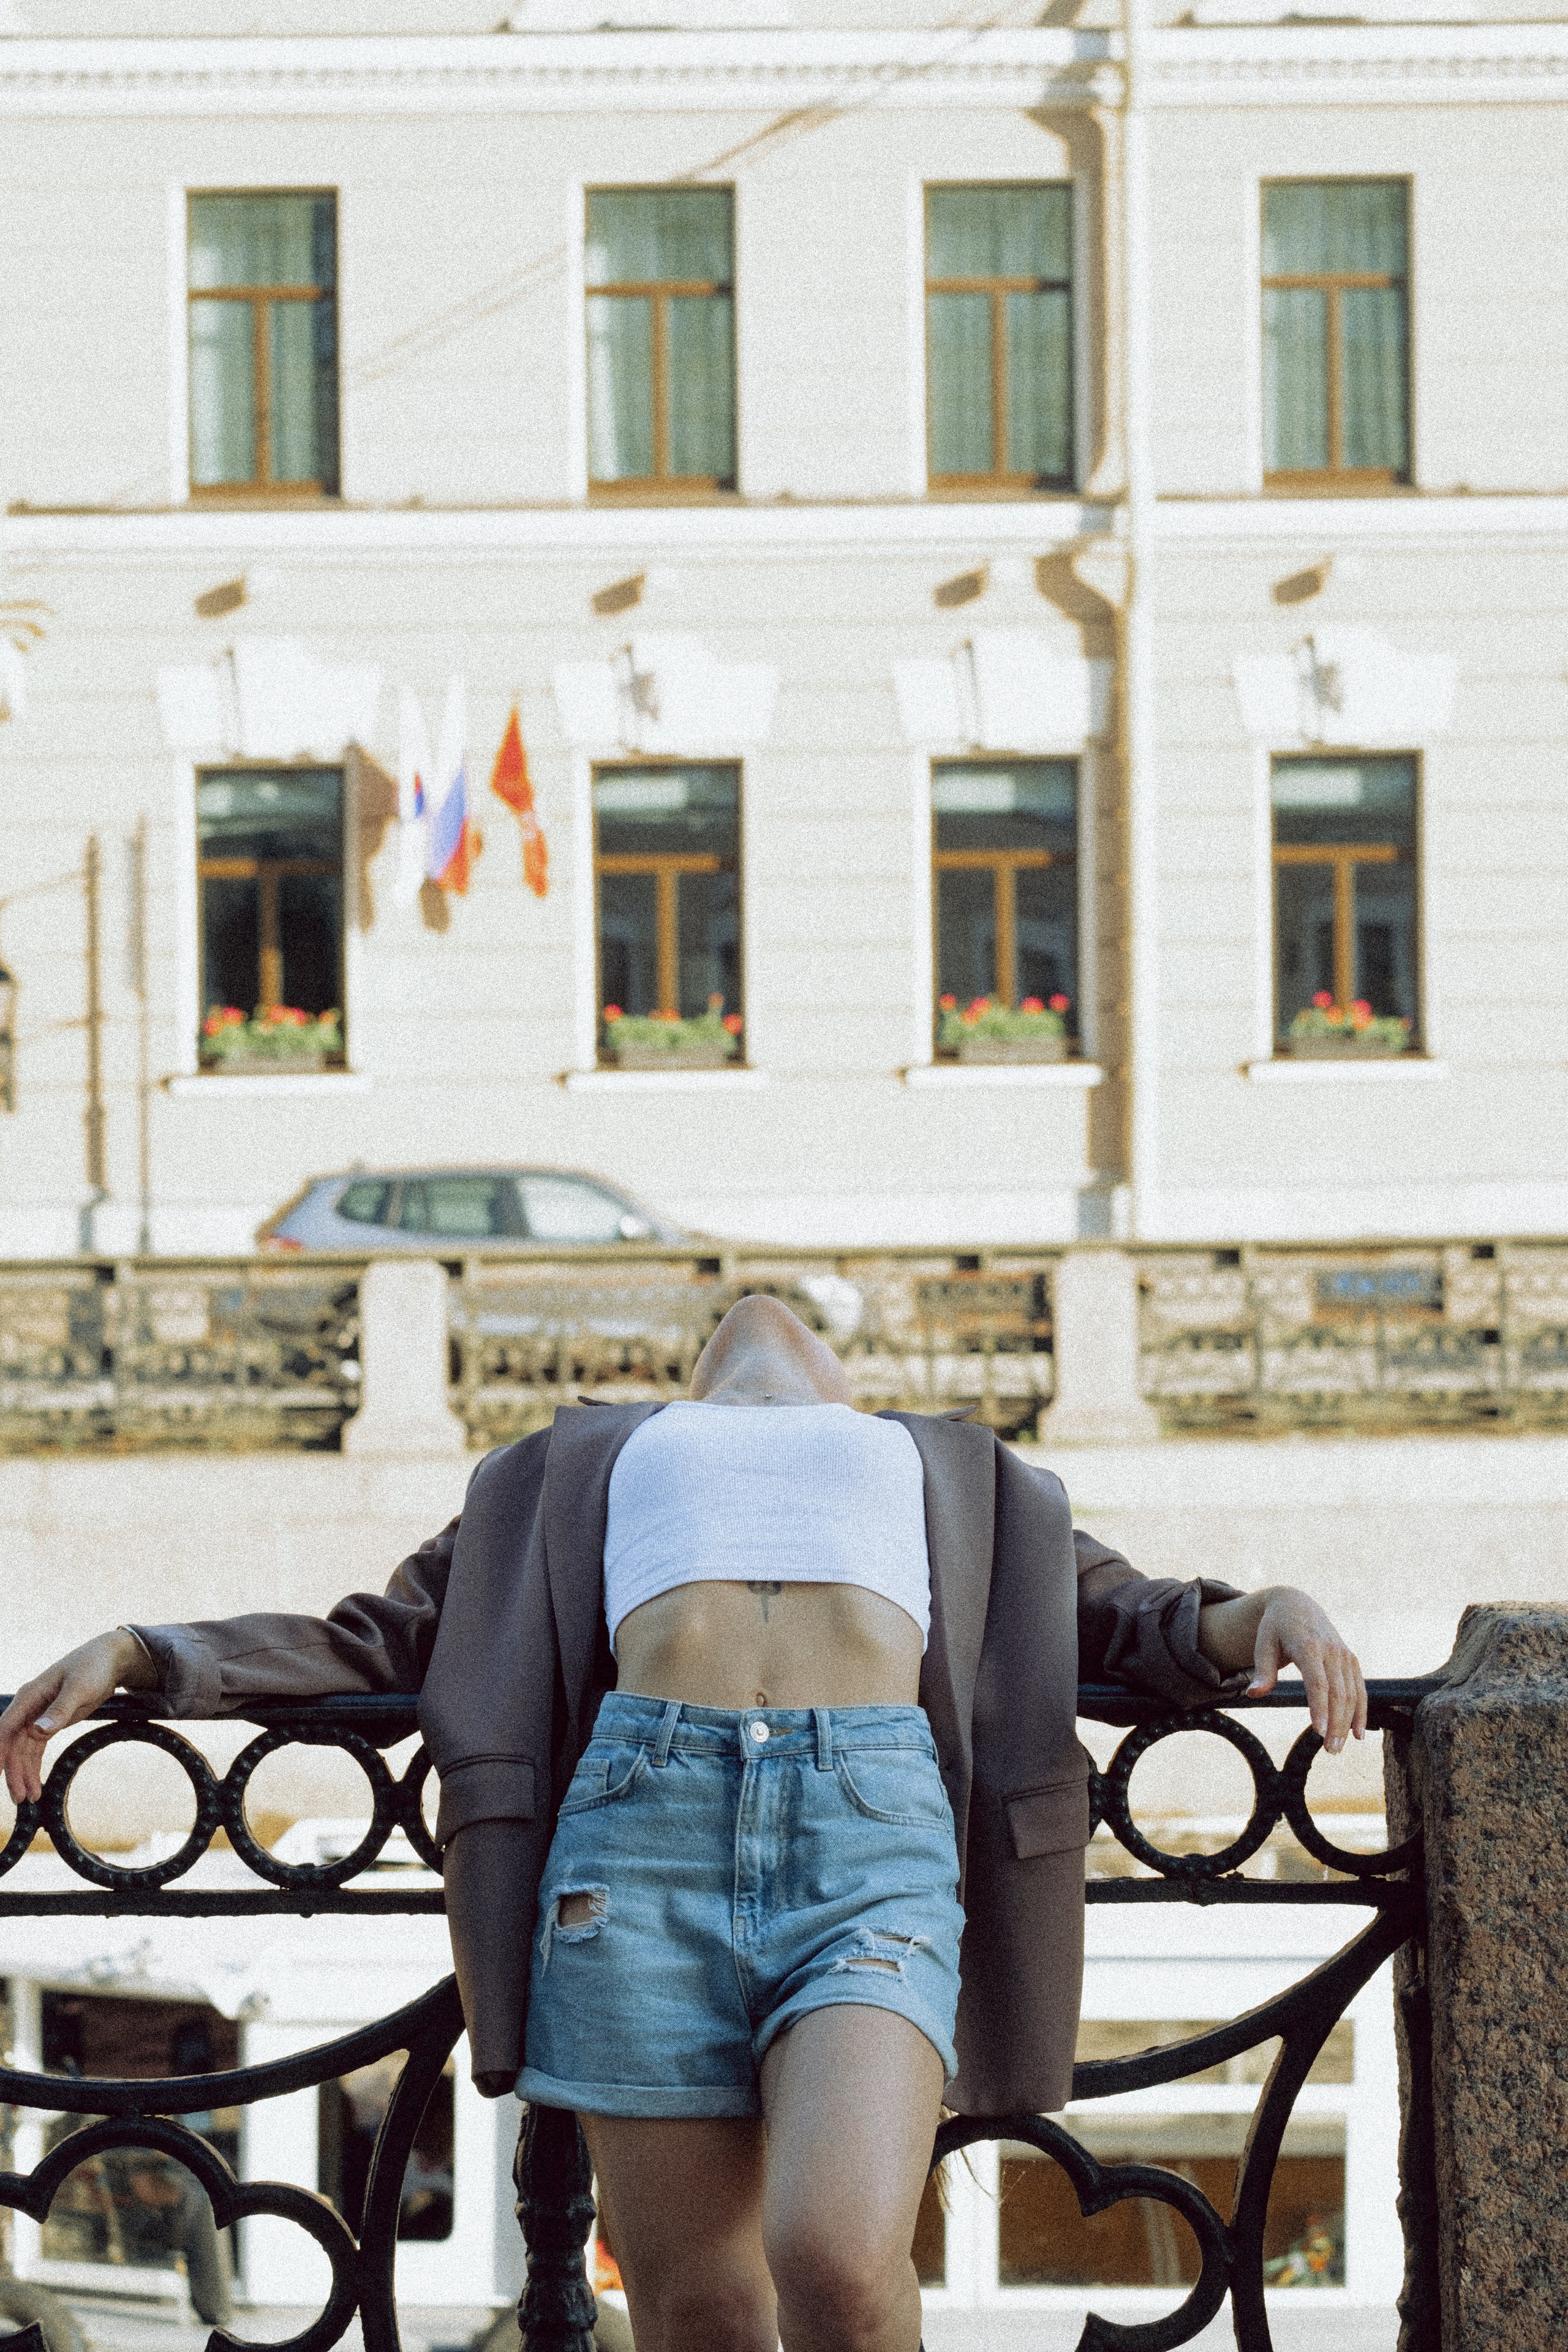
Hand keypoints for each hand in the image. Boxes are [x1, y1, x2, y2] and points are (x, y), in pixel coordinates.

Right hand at [0, 1630, 156, 1805]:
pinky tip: (36, 1785)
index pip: (6, 1728)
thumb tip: (38, 1731)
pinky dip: (34, 1766)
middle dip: (14, 1771)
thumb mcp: (79, 1688)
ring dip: (24, 1773)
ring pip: (23, 1750)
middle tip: (20, 1798)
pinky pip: (35, 1749)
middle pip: (13, 1745)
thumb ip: (59, 1710)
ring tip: (30, 1798)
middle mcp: (28, 1707)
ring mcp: (37, 1716)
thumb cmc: (93, 1667)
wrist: (110, 1659)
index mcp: (29, 1696)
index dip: (0, 1752)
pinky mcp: (49, 1722)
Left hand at [1246, 1589, 1366, 1754]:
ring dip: (1348, 1722)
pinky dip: (1361, 1711)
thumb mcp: (1263, 1644)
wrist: (1296, 1604)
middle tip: (1330, 1750)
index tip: (1319, 1731)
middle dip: (1336, 1723)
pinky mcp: (1351, 1660)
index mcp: (1309, 1646)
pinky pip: (1360, 1689)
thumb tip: (1254, 1695)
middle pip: (1338, 1692)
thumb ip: (1262, 1670)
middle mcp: (1331, 1650)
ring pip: (1352, 1694)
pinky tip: (1358, 1733)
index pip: (1318, 1681)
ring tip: (1337, 1748)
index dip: (1320, 1707)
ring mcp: (1344, 1655)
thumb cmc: (1275, 1628)